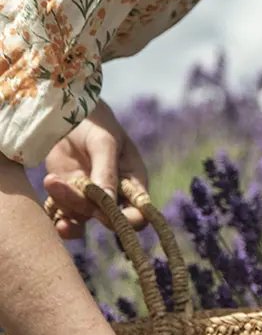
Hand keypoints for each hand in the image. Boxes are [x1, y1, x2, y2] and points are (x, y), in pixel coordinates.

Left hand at [42, 98, 150, 240]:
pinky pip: (66, 216)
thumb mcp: (104, 143)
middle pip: (107, 218)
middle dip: (87, 208)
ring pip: (84, 217)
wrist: (66, 114)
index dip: (127, 220)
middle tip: (67, 187)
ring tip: (52, 180)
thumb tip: (108, 205)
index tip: (104, 210)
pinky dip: (57, 216)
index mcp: (134, 182)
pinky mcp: (70, 196)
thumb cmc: (95, 123)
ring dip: (66, 207)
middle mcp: (116, 195)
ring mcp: (92, 197)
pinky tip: (50, 207)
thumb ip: (106, 173)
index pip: (139, 214)